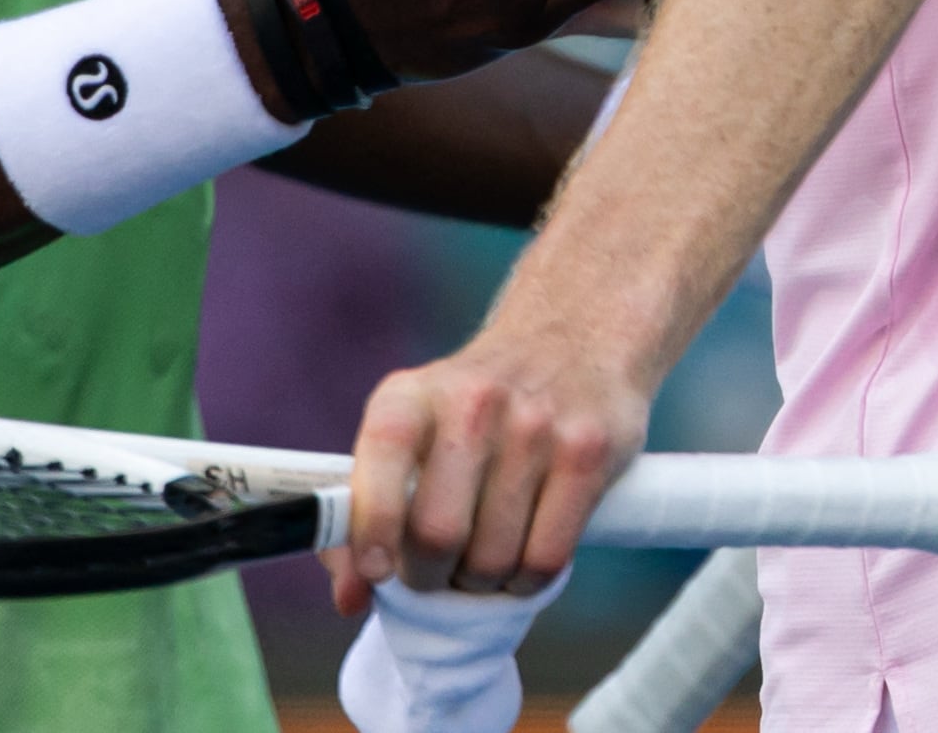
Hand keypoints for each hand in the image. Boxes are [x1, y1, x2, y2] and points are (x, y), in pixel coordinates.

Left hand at [338, 313, 653, 601]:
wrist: (573, 339)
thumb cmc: (474, 408)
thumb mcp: (412, 430)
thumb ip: (368, 510)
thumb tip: (350, 599)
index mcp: (411, 396)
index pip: (382, 457)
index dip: (372, 525)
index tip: (376, 571)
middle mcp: (473, 403)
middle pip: (437, 533)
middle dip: (430, 576)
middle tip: (437, 571)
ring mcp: (535, 427)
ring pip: (493, 559)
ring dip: (480, 582)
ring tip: (482, 560)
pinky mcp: (587, 455)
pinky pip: (545, 560)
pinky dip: (525, 583)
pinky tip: (520, 564)